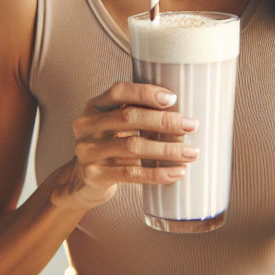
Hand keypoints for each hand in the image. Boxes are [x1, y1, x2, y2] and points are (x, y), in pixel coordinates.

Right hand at [54, 81, 198, 211]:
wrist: (82, 183)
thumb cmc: (108, 148)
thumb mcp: (113, 126)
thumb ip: (136, 114)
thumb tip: (179, 112)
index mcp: (94, 107)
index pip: (119, 91)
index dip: (146, 93)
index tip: (173, 99)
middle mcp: (87, 126)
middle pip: (129, 118)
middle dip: (164, 121)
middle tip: (191, 126)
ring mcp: (88, 151)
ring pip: (134, 147)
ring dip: (167, 150)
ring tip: (191, 153)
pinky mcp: (95, 175)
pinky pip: (132, 173)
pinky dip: (158, 173)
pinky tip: (176, 172)